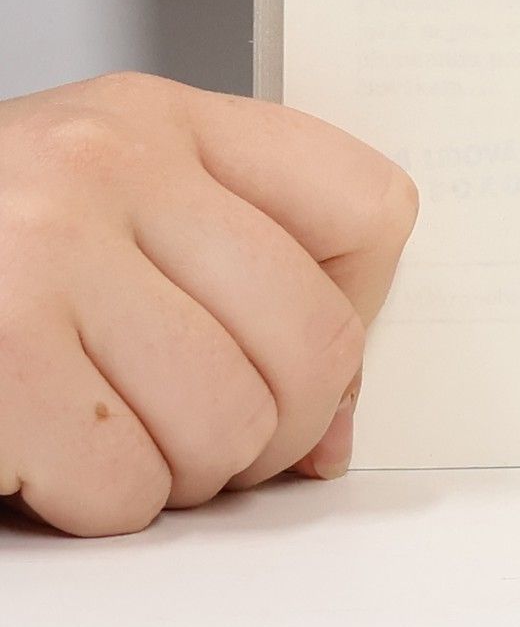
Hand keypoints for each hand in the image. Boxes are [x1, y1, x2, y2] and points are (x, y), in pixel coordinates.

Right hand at [0, 73, 416, 536]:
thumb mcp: (106, 207)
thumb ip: (234, 277)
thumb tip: (333, 432)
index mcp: (160, 119)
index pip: (370, 204)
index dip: (359, 306)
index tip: (312, 347)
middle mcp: (107, 166)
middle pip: (316, 337)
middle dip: (279, 423)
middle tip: (216, 432)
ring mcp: (42, 255)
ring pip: (230, 423)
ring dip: (184, 472)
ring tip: (120, 437)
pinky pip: (127, 488)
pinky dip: (100, 507)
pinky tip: (50, 456)